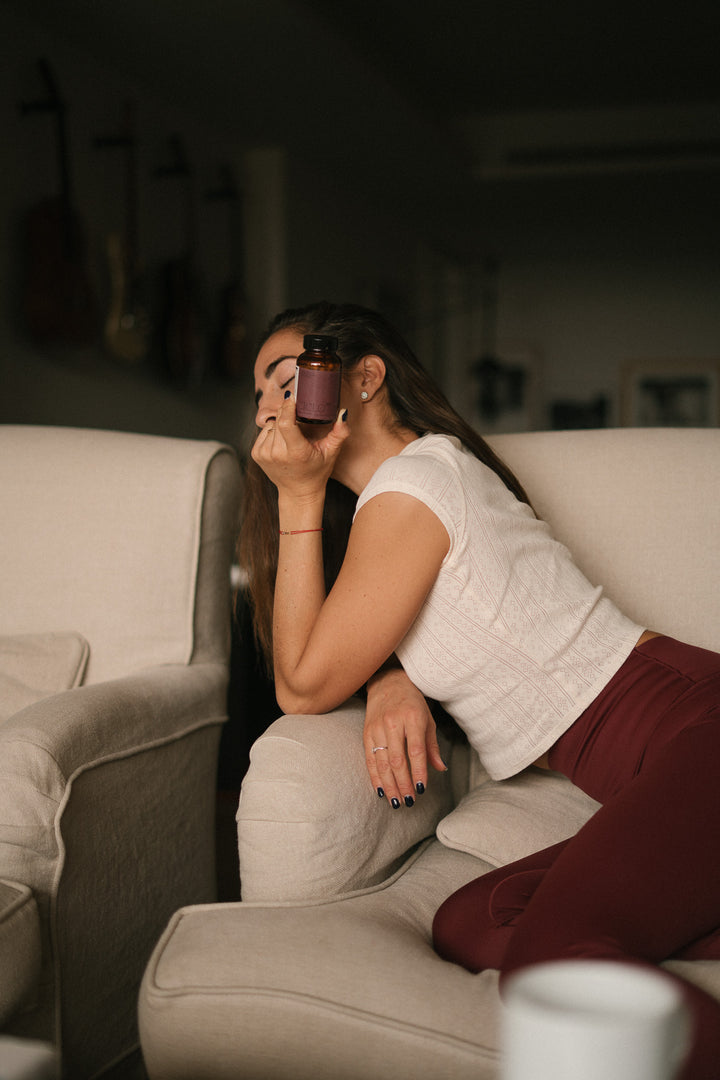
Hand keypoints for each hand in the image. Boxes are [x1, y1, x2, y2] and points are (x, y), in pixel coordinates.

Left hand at [251, 393, 348, 499]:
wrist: (298, 492)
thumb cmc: (316, 472)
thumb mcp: (331, 453)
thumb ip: (339, 433)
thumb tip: (343, 413)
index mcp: (296, 452)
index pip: (286, 422)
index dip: (288, 407)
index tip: (294, 398)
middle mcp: (277, 454)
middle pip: (279, 420)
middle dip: (288, 412)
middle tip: (298, 412)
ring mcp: (264, 454)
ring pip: (271, 424)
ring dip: (281, 422)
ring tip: (292, 433)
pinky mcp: (256, 454)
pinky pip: (264, 431)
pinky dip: (273, 431)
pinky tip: (282, 440)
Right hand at [364, 664, 446, 807]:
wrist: (387, 681)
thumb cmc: (412, 702)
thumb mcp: (427, 719)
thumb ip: (432, 745)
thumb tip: (440, 768)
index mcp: (412, 718)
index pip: (416, 750)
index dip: (418, 771)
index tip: (421, 789)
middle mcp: (393, 723)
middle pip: (397, 760)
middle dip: (403, 783)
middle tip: (409, 801)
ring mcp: (377, 728)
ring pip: (382, 762)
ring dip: (389, 785)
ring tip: (396, 802)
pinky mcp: (367, 732)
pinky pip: (370, 759)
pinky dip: (375, 776)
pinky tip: (380, 791)